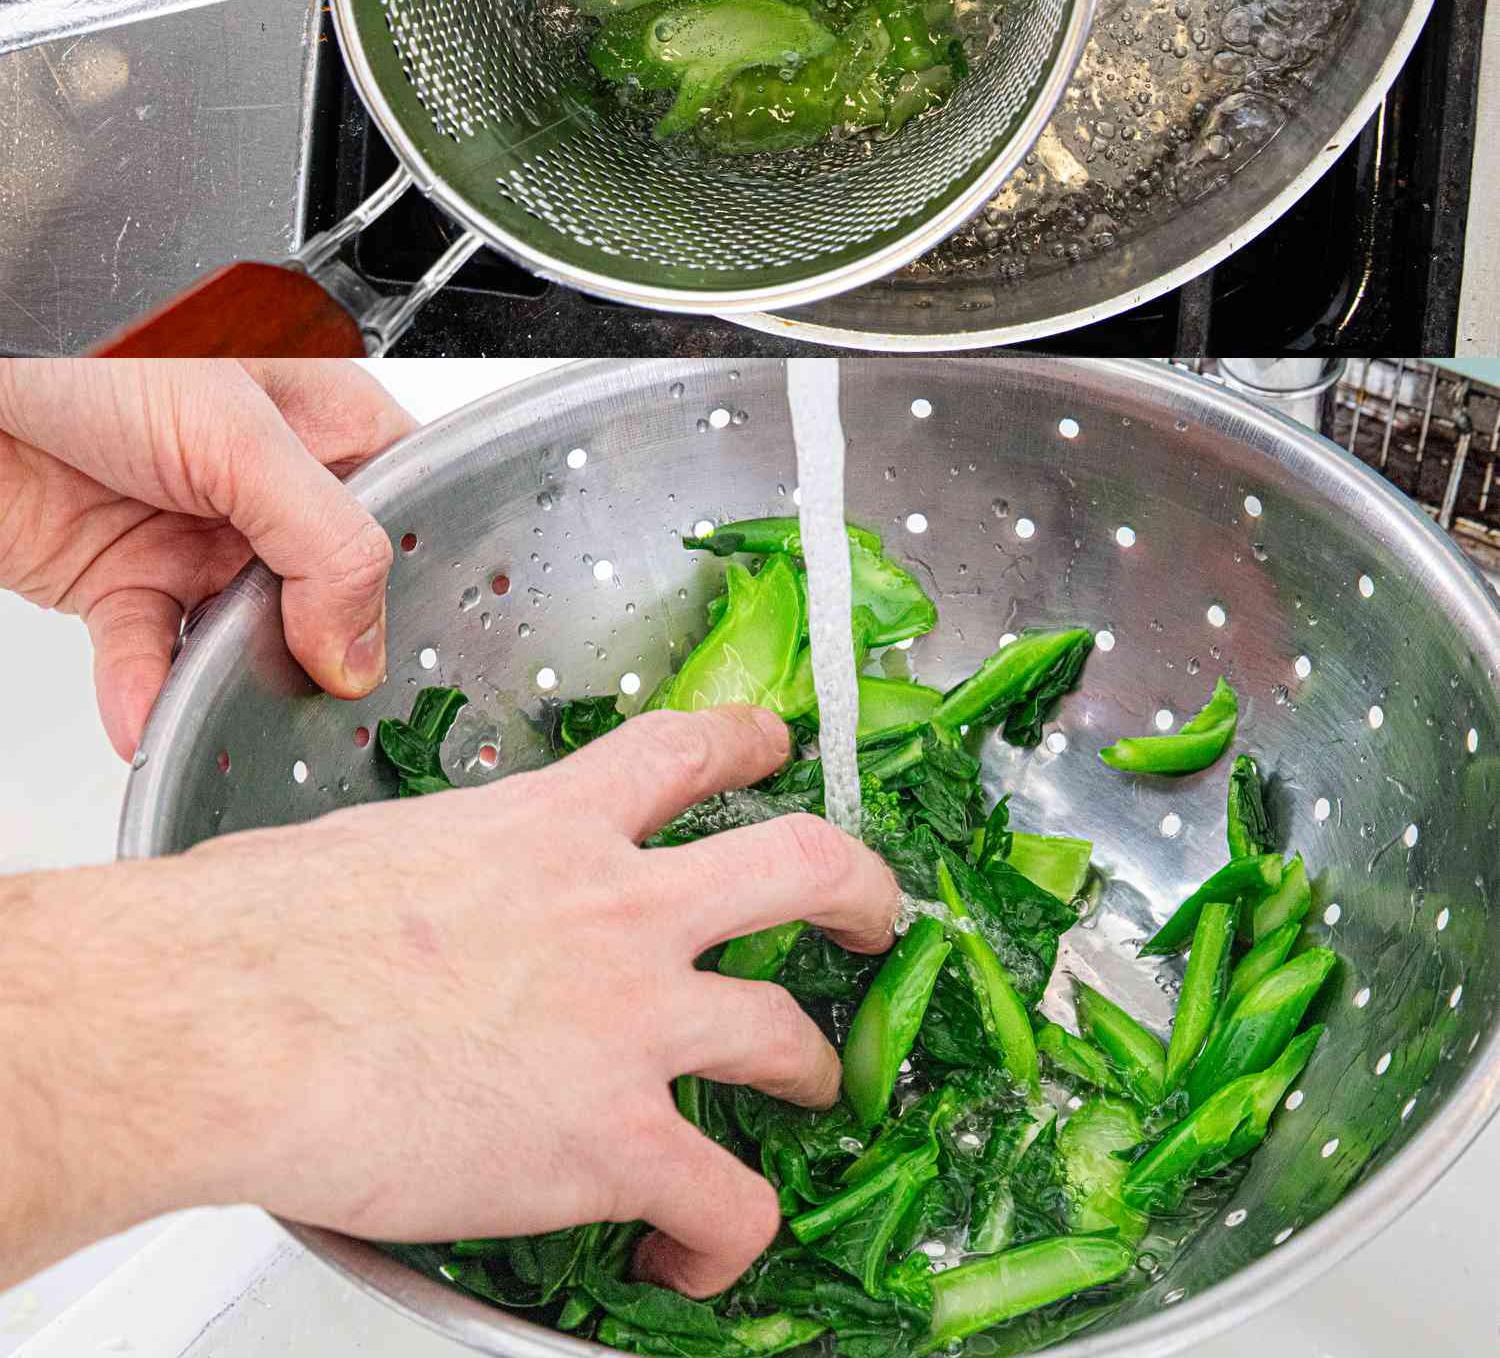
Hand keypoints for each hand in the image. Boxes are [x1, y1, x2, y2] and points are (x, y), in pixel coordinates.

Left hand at [0, 358, 414, 756]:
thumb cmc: (93, 347)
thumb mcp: (239, 434)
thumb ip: (321, 540)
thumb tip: (359, 647)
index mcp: (324, 423)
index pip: (401, 513)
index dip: (405, 581)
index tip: (391, 650)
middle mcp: (268, 484)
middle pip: (327, 595)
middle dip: (316, 654)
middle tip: (314, 700)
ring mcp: (198, 535)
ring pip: (240, 638)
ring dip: (225, 685)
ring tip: (222, 714)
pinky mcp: (124, 578)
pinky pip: (150, 653)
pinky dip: (146, 693)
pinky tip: (145, 713)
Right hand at [5, 707, 898, 1296]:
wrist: (228, 1018)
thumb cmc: (262, 931)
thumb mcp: (378, 846)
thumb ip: (449, 863)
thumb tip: (422, 890)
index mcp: (556, 823)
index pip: (688, 752)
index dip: (749, 745)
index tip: (770, 749)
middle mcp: (620, 907)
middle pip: (804, 864)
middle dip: (859, 892)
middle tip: (874, 918)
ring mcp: (634, 1022)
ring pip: (790, 1038)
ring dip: (816, 1074)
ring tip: (813, 1096)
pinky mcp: (616, 1140)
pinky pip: (730, 1201)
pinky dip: (724, 1239)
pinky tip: (687, 1253)